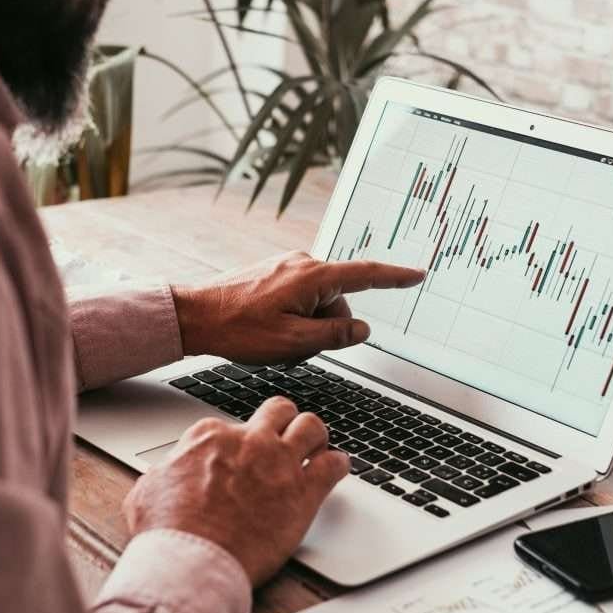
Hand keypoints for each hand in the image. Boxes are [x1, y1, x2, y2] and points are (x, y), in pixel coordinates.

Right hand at [121, 397, 348, 585]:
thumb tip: (165, 474)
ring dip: (315, 436)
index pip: (233, 424)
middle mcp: (249, 441)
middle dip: (283, 422)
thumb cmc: (167, 532)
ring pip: (312, 426)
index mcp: (210, 436)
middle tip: (285, 437)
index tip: (241, 456)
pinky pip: (334, 464)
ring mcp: (279, 462)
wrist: (191, 561)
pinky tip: (336, 470)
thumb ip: (164, 474)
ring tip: (316, 448)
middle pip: (278, 411)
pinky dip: (339, 464)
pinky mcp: (303, 492)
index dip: (239, 442)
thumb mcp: (147, 490)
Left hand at [172, 251, 424, 363]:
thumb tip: (361, 329)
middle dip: (325, 329)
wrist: (195, 316)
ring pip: (318, 305)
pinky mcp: (274, 275)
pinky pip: (300, 300)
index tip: (418, 274)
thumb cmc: (239, 329)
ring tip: (275, 342)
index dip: (395, 277)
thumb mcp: (293, 342)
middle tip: (293, 348)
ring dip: (306, 328)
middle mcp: (303, 264)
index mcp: (313, 276)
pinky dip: (293, 320)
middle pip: (338, 302)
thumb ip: (334, 336)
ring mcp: (287, 268)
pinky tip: (268, 332)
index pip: (366, 274)